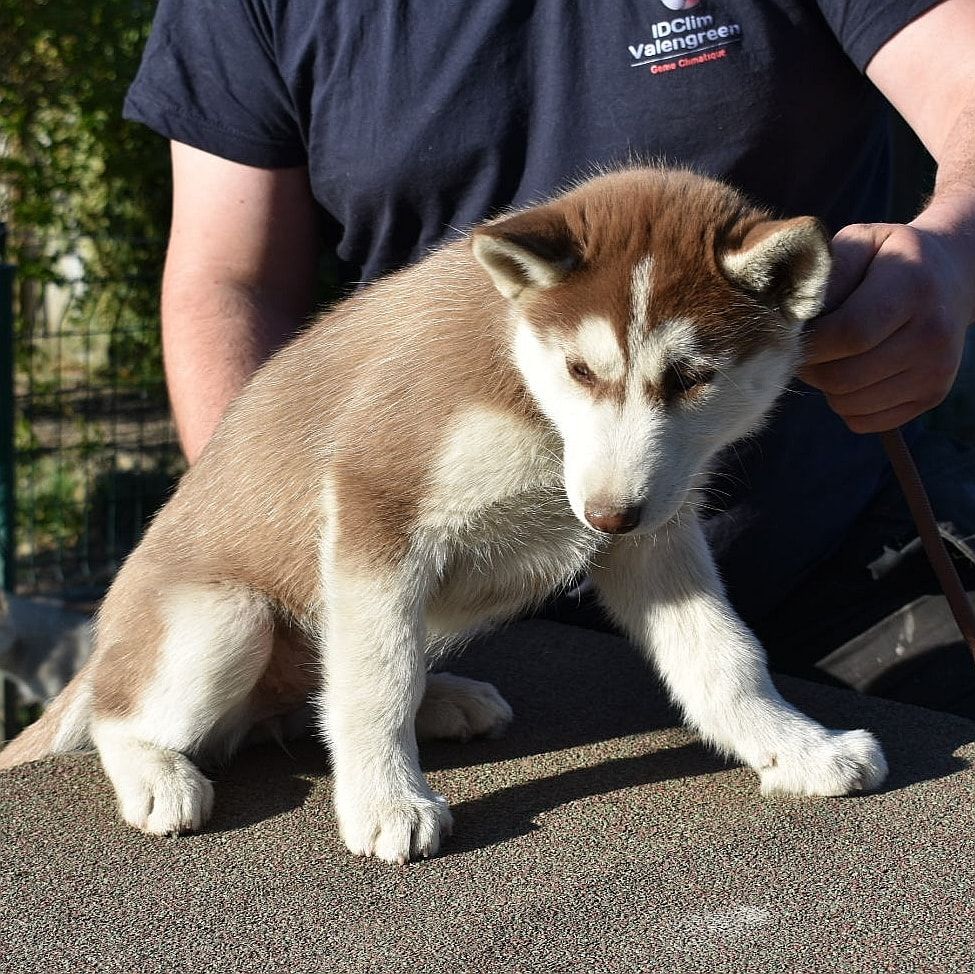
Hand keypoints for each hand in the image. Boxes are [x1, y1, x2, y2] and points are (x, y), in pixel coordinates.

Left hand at [799, 220, 973, 433]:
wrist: (949, 279)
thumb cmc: (887, 260)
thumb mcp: (859, 244)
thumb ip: (826, 274)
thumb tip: (793, 316)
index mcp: (912, 287)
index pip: (849, 333)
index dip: (810, 343)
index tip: (793, 336)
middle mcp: (932, 333)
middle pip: (844, 377)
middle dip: (810, 368)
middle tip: (805, 350)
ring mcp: (935, 370)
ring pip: (849, 404)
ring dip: (825, 387)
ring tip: (831, 358)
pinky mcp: (930, 396)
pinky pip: (864, 422)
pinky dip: (845, 405)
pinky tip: (851, 375)